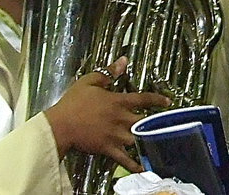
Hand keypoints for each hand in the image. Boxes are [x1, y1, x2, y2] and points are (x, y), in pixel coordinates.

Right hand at [44, 57, 169, 171]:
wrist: (60, 125)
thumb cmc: (72, 103)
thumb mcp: (89, 81)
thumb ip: (108, 72)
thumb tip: (122, 62)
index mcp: (118, 101)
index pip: (143, 98)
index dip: (158, 100)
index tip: (168, 102)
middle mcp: (120, 118)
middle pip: (145, 121)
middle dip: (156, 122)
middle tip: (165, 124)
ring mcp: (116, 135)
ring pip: (139, 139)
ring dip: (148, 141)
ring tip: (158, 143)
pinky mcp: (108, 148)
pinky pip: (125, 159)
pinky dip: (135, 164)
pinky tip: (144, 167)